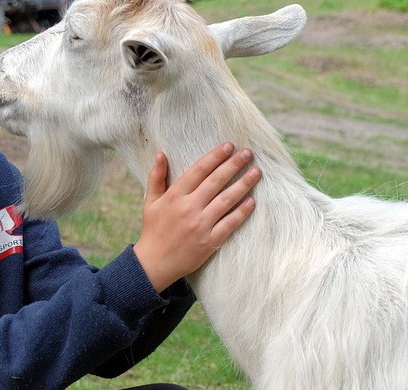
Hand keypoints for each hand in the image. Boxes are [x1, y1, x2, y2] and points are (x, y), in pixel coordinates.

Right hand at [133, 143, 260, 291]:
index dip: (215, 156)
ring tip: (256, 172)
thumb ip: (156, 177)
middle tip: (248, 153)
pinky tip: (252, 201)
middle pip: (216, 181)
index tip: (228, 146)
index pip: (199, 170)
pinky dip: (242, 212)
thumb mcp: (150, 201)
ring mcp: (201, 224)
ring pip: (226, 200)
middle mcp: (189, 207)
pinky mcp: (209, 241)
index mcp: (175, 195)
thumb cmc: (153, 229)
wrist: (155, 262)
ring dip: (243, 184)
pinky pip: (230, 223)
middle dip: (233, 165)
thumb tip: (161, 154)